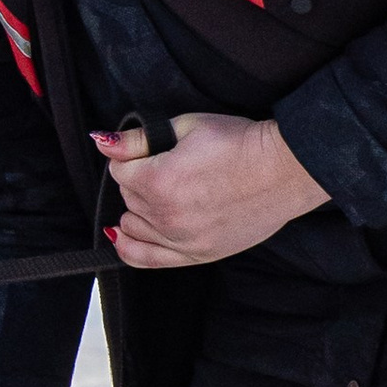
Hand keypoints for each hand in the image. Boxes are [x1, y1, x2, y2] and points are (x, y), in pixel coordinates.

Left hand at [92, 111, 328, 270]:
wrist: (283, 170)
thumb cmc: (241, 144)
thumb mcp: (187, 127)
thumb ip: (138, 140)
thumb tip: (103, 144)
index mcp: (159, 181)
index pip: (119, 171)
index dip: (133, 157)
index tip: (152, 152)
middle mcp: (166, 216)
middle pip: (127, 198)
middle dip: (139, 181)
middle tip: (169, 167)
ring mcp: (182, 240)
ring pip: (134, 226)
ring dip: (140, 210)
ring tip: (163, 194)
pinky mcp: (198, 255)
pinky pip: (146, 260)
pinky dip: (130, 247)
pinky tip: (123, 237)